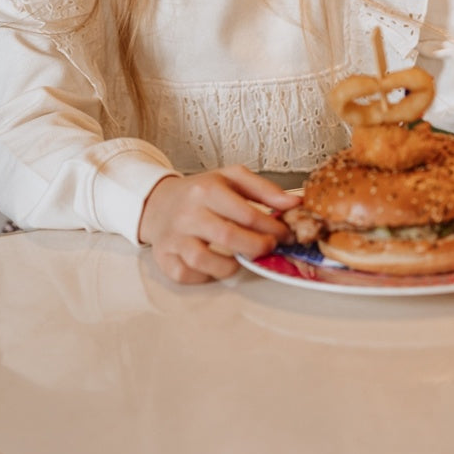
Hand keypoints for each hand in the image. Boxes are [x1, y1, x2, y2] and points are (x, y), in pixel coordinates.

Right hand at [137, 165, 300, 284]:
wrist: (159, 202)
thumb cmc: (200, 192)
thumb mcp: (231, 179)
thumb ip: (264, 190)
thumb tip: (294, 203)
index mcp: (206, 189)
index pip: (246, 214)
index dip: (272, 228)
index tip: (285, 234)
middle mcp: (187, 213)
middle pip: (228, 237)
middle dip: (257, 247)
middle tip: (268, 247)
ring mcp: (173, 236)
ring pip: (204, 260)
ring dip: (230, 266)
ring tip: (240, 258)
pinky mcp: (164, 257)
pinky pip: (186, 275)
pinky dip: (204, 275)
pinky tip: (214, 265)